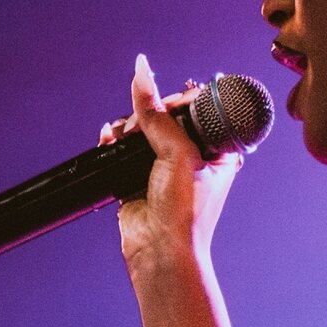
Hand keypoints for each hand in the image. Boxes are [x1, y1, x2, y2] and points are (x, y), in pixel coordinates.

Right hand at [103, 55, 241, 275]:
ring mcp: (164, 168)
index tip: (166, 100)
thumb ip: (158, 115)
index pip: (198, 109)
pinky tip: (109, 139)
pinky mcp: (137, 178)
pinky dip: (114, 141)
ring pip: (143, 130)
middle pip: (166, 116)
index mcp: (217, 151)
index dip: (179, 99)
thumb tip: (141, 73)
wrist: (159, 252)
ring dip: (128, 127)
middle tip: (140, 125)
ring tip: (121, 136)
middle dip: (148, 114)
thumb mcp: (177, 154)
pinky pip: (123, 149)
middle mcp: (193, 158)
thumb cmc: (184, 212)